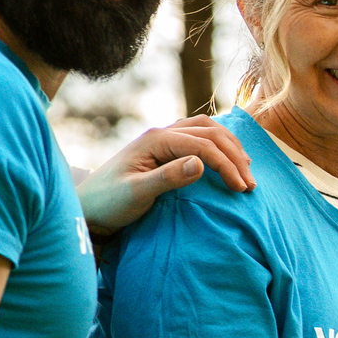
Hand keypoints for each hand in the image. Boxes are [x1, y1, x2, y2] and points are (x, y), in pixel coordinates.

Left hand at [77, 117, 253, 232]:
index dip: (227, 165)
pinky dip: (220, 144)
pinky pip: (200, 136)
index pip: (203, 145)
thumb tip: (201, 163)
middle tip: (250, 183)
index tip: (242, 189)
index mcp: (156, 140)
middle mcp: (162, 133)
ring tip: (245, 169)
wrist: (88, 208)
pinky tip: (228, 159)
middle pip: (211, 132)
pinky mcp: (165, 148)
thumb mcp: (137, 193)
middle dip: (235, 156)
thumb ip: (168, 177)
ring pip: (208, 129)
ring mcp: (163, 138)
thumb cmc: (110, 203)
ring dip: (230, 146)